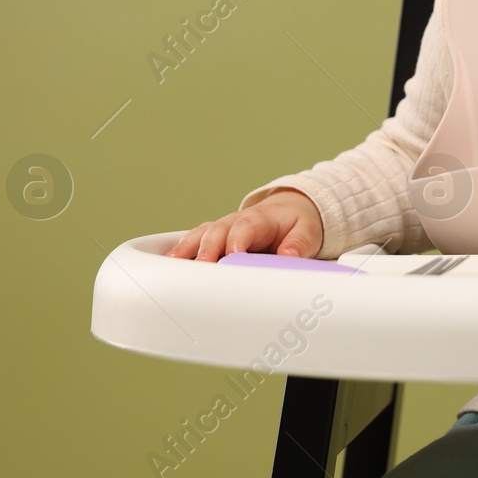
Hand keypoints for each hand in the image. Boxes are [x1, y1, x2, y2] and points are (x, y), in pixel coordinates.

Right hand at [164, 189, 324, 261]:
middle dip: (207, 248)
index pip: (244, 227)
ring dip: (187, 248)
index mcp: (259, 219)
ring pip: (200, 234)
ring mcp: (223, 228)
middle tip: (202, 267)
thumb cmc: (296, 223)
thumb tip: (288, 255)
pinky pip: (195, 240)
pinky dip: (182, 250)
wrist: (290, 210)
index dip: (236, 241)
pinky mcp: (215, 237)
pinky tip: (170, 262)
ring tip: (173, 264)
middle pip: (217, 231)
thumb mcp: (307, 231)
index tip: (232, 256)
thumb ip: (299, 244)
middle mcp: (236, 222)